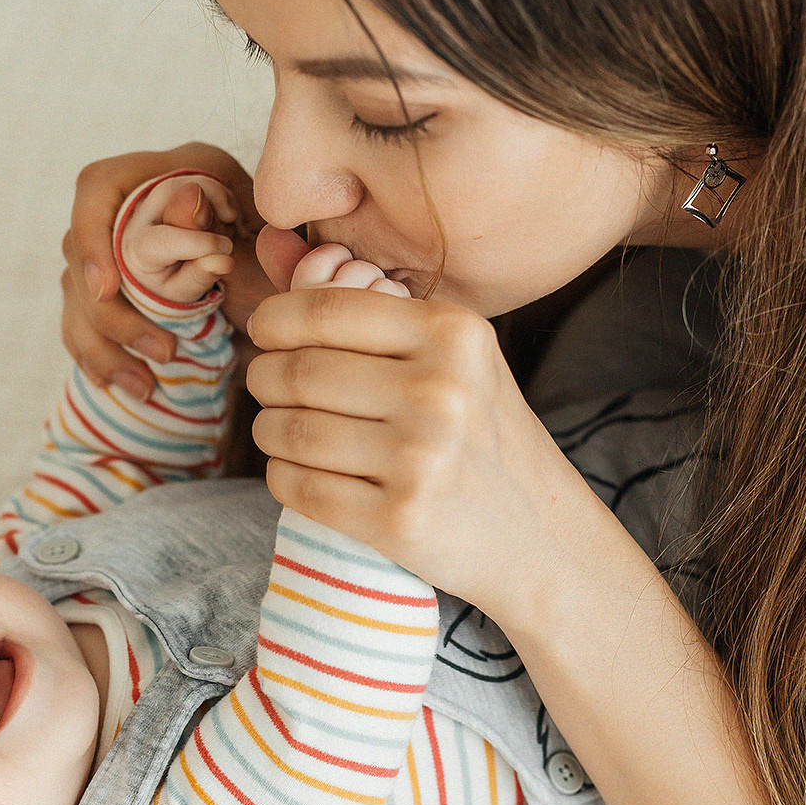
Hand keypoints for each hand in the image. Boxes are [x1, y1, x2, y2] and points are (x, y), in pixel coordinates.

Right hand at [61, 143, 272, 397]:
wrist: (281, 295)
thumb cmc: (274, 253)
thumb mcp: (261, 231)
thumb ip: (224, 217)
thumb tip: (188, 204)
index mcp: (160, 174)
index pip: (96, 188)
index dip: (92, 238)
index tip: (107, 289)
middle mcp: (126, 209)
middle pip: (77, 253)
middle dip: (113, 314)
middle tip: (164, 352)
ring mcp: (111, 253)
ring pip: (77, 298)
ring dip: (105, 347)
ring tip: (146, 386)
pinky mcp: (110, 294)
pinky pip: (82, 326)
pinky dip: (98, 358)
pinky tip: (115, 385)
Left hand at [243, 245, 580, 608]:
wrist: (541, 534)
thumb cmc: (482, 436)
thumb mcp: (459, 359)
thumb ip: (381, 317)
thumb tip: (273, 269)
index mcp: (454, 335)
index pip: (327, 311)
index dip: (274, 320)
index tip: (264, 332)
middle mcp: (441, 392)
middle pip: (298, 371)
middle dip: (264, 378)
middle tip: (266, 387)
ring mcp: (421, 460)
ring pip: (289, 430)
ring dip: (267, 429)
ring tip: (280, 429)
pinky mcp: (399, 520)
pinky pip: (297, 487)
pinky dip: (281, 476)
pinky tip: (296, 470)